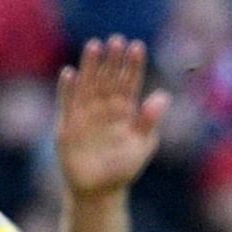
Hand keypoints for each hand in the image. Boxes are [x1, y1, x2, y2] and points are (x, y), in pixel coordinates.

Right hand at [56, 36, 169, 198]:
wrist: (98, 191)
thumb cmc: (122, 169)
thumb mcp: (141, 146)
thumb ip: (149, 122)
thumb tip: (164, 96)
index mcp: (125, 111)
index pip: (129, 83)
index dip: (133, 66)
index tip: (137, 47)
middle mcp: (104, 107)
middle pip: (108, 78)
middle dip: (112, 60)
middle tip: (117, 40)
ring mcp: (85, 114)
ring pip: (88, 84)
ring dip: (91, 66)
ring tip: (95, 46)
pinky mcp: (68, 125)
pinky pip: (67, 103)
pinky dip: (68, 89)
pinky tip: (70, 73)